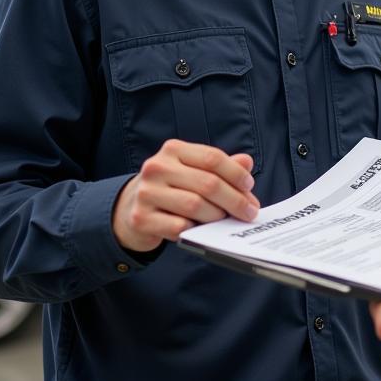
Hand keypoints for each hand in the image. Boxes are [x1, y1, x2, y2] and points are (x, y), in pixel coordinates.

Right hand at [112, 140, 258, 252]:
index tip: (249, 186)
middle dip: (235, 200)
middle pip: (208, 183)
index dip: (236, 173)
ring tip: (227, 220)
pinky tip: (202, 230)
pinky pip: (179, 227)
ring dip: (218, 216)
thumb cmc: (172, 187)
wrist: (130, 208)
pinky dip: (196, 230)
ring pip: (195, 205)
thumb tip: (246, 163)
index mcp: (173, 150)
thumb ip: (221, 166)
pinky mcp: (141, 218)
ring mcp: (146, 193)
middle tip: (249, 212)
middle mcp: (157, 167)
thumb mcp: (194, 170)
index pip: (212, 158)